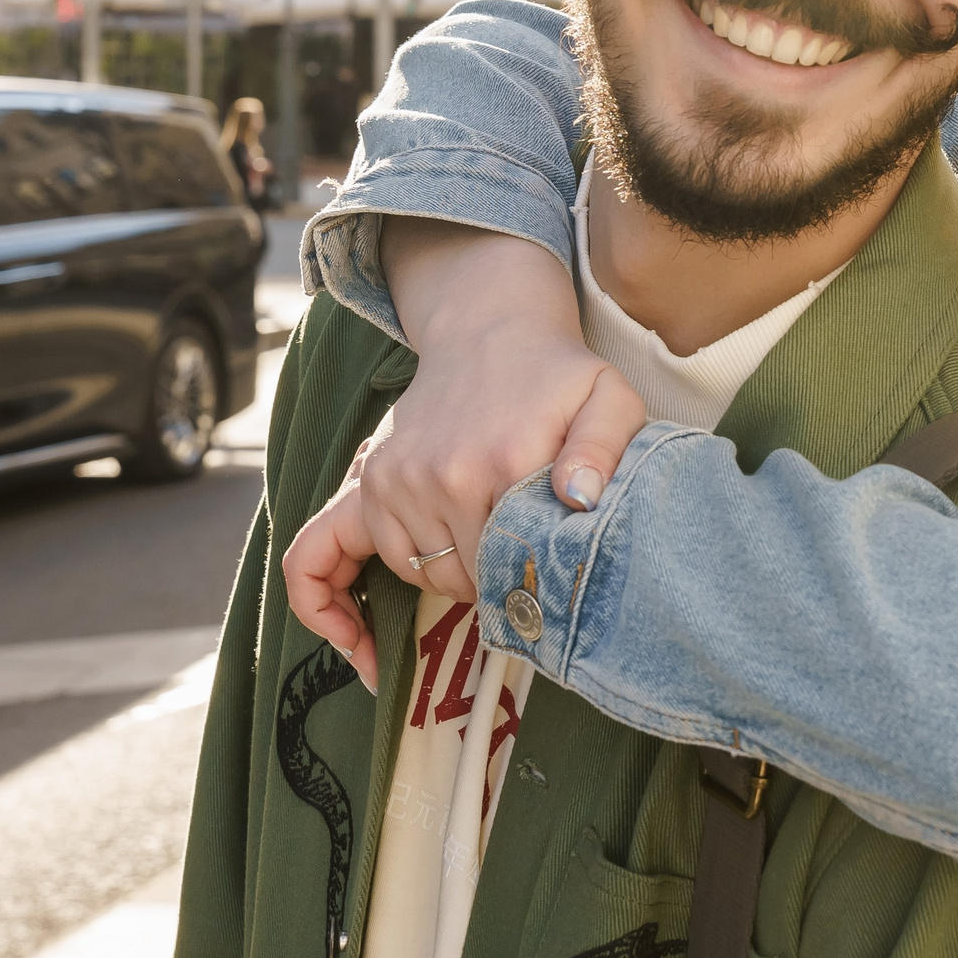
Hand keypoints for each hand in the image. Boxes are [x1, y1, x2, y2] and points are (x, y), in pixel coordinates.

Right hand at [280, 217, 648, 683]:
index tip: (549, 595)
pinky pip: (348, 556)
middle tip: (524, 566)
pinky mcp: (371, 479)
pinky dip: (355, 592)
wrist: (492, 332)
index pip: (511, 574)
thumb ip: (606, 450)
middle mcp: (440, 475)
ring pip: (419, 576)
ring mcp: (396, 479)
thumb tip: (578, 499)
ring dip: (449, 579)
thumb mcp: (610, 401)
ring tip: (486, 552)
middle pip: (463, 584)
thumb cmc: (562, 378)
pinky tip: (370, 625)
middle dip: (493, 589)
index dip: (531, 594)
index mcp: (502, 464)